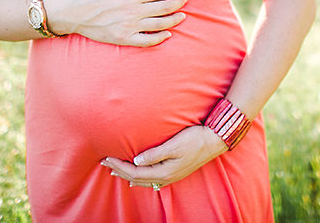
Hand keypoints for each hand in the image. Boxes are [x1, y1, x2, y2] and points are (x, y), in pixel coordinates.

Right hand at [45, 0, 186, 45]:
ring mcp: (129, 26)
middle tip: (185, 0)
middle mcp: (133, 11)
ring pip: (159, 24)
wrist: (72, 11)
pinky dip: (160, 38)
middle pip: (164, 8)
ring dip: (174, 20)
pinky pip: (146, 41)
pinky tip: (167, 34)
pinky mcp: (123, 39)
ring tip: (182, 16)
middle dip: (177, 3)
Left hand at [101, 125, 226, 188]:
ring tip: (115, 170)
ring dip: (128, 175)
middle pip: (136, 178)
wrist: (214, 141)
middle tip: (104, 162)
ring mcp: (171, 176)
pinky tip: (136, 176)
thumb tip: (136, 160)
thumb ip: (154, 154)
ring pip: (143, 180)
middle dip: (119, 171)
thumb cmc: (195, 139)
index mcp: (164, 171)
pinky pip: (152, 179)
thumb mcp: (174, 144)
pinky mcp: (174, 172)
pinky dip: (140, 177)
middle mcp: (166, 177)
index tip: (107, 158)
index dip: (119, 166)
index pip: (135, 172)